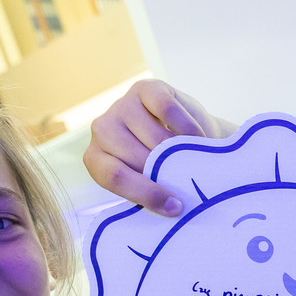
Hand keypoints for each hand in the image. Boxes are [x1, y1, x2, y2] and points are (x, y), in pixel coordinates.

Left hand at [85, 79, 234, 217]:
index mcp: (97, 159)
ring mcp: (122, 105)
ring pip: (153, 136)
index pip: (113, 176)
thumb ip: (152, 192)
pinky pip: (167, 109)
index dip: (145, 193)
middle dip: (165, 173)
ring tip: (197, 162)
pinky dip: (186, 127)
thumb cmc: (169, 167)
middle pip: (135, 156)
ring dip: (179, 152)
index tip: (174, 207)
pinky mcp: (145, 87)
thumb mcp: (154, 184)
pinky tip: (198, 138)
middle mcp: (102, 129)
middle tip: (191, 184)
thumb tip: (173, 206)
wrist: (189, 138)